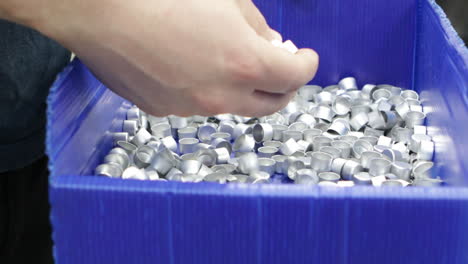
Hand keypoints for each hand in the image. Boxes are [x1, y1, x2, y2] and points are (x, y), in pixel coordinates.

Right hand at [2, 0, 318, 116]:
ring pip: (231, 106)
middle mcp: (222, 96)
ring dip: (242, 89)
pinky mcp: (162, 110)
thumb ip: (255, 26)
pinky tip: (190, 67)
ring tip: (230, 63)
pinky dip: (206, 90)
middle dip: (283, 89)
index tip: (305, 57)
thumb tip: (270, 43)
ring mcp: (191, 108)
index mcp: (245, 63)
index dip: (306, 65)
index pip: (294, 76)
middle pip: (270, 105)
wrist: (100, 11)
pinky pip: (195, 104)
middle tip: (282, 71)